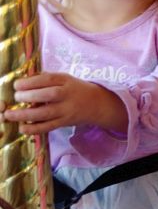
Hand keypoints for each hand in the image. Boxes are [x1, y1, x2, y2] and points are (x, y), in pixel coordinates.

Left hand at [0, 72, 126, 134]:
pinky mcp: (65, 122)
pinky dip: (34, 129)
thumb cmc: (75, 89)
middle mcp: (67, 95)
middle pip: (47, 95)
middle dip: (28, 96)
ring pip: (46, 113)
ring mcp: (67, 110)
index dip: (30, 82)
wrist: (98, 104)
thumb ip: (45, 79)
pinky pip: (49, 127)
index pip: (48, 79)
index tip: (17, 85)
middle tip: (16, 97)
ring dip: (25, 115)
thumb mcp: (65, 79)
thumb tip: (23, 81)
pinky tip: (22, 128)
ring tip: (9, 114)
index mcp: (66, 81)